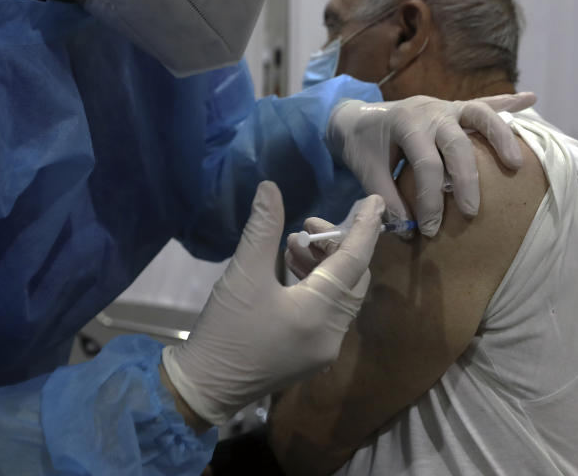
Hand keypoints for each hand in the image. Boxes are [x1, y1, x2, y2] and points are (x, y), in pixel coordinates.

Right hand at [161, 181, 383, 425]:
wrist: (203, 388)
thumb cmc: (225, 330)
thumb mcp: (243, 274)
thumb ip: (262, 229)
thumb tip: (270, 188)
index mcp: (320, 312)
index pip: (355, 261)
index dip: (365, 228)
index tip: (374, 201)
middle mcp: (332, 333)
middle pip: (353, 278)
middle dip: (337, 246)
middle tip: (307, 226)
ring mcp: (324, 349)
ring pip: (342, 296)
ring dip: (325, 266)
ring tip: (292, 245)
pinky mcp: (312, 356)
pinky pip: (329, 313)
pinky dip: (318, 287)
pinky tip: (289, 272)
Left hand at [326, 92, 536, 235]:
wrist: (357, 116)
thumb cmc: (364, 146)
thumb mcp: (367, 172)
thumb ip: (387, 198)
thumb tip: (407, 227)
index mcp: (405, 124)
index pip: (425, 164)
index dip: (429, 198)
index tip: (429, 228)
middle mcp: (430, 111)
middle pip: (457, 144)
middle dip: (466, 180)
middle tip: (471, 212)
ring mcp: (446, 107)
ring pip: (480, 115)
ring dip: (500, 137)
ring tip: (515, 164)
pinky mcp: (456, 107)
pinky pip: (486, 103)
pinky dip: (509, 102)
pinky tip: (532, 99)